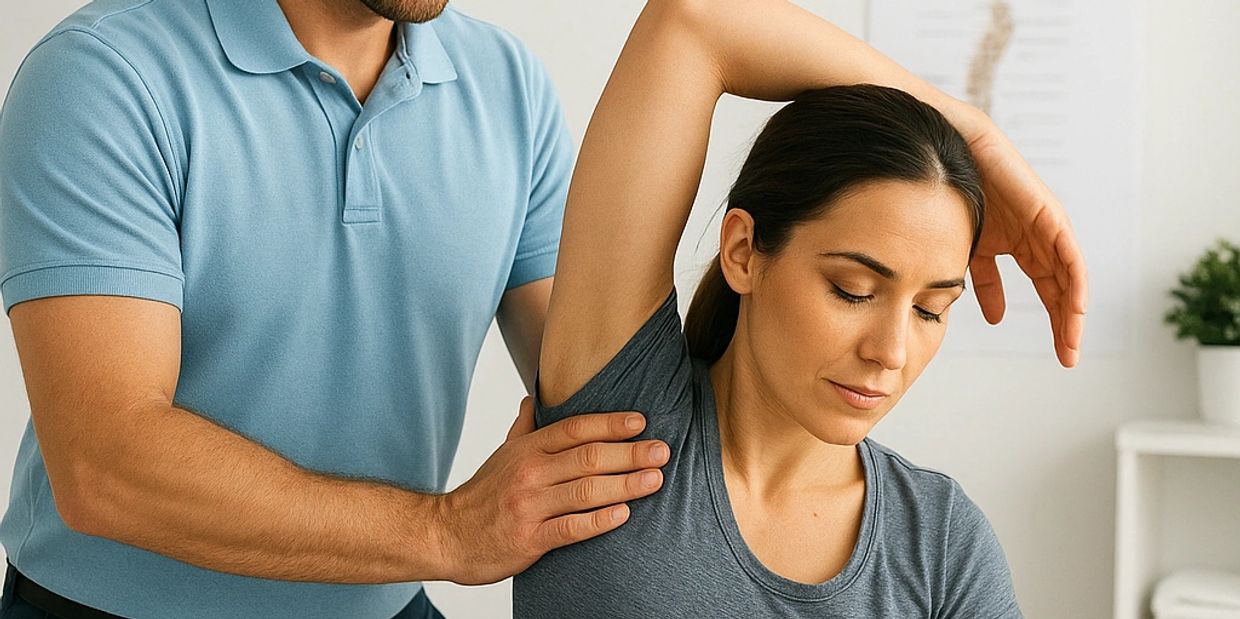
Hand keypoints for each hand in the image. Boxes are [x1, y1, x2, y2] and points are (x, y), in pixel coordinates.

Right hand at [435, 397, 669, 584]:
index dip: (610, 423)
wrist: (447, 535)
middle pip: (587, 457)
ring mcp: (530, 506)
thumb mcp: (502, 454)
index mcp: (527, 449)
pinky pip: (571, 528)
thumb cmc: (482, 495)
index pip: (575, 428)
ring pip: (585, 491)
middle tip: (661, 451)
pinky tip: (624, 514)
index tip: (640, 422)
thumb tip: (535, 397)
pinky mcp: (530, 539)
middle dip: (630, 453)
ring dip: (625, 484)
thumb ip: (524, 427)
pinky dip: (599, 521)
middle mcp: (529, 473)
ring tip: (655, 480)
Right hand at [961, 112, 1088, 367]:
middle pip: (1061, 289)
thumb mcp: (969, 251)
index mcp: (1022, 246)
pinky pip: (1069, 255)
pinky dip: (1074, 282)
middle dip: (1064, 325)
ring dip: (1072, 312)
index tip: (1058, 356)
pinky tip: (1075, 307)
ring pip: (1069, 277)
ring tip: (1070, 342)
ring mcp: (1047, 227)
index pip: (1046, 291)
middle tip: (1067, 357)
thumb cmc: (953, 196)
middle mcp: (1040, 239)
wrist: (951, 153)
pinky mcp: (1049, 215)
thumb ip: (984, 283)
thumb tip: (997, 319)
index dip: (1053, 323)